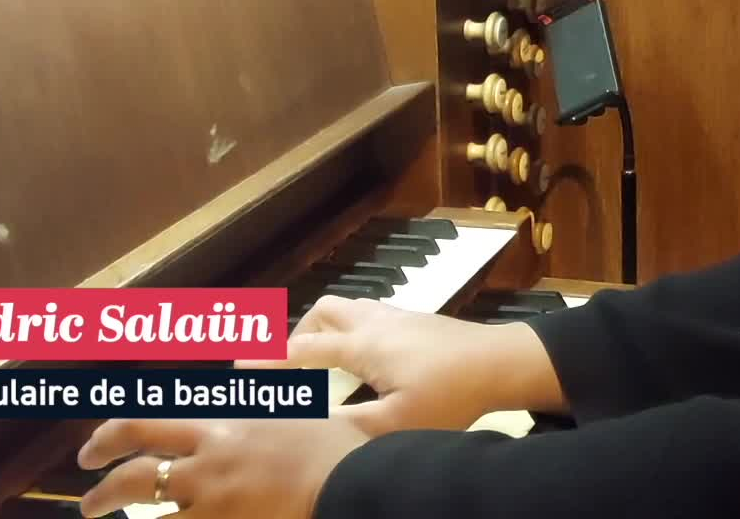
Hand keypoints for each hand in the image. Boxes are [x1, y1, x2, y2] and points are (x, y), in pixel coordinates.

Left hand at [75, 410, 369, 517]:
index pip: (154, 419)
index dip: (116, 432)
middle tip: (87, 487)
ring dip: (109, 504)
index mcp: (225, 422)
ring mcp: (211, 496)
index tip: (99, 442)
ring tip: (95, 512)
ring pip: (143, 500)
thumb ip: (268, 396)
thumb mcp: (299, 408)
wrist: (353, 483)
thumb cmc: (336, 448)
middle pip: (138, 463)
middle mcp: (209, 456)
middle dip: (102, 474)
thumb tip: (250, 375)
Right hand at [236, 295, 559, 434]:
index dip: (267, 361)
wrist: (501, 362)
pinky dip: (351, 326)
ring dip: (325, 326)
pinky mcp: (417, 319)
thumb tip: (306, 432)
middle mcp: (375, 322)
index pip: (301, 350)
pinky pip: (369, 313)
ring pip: (348, 307)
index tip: (238, 370)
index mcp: (362, 346)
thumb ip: (348, 427)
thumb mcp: (396, 424)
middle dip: (295, 334)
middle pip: (323, 312)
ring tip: (319, 357)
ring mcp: (398, 316)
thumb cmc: (450, 395)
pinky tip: (363, 354)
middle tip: (285, 364)